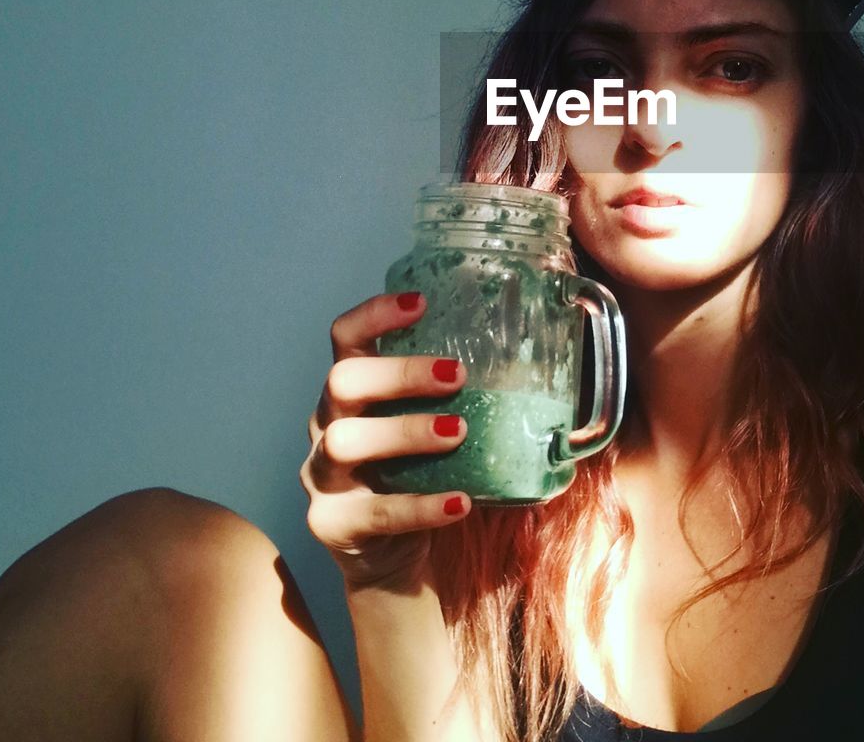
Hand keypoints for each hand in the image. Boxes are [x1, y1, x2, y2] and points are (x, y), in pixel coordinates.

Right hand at [300, 292, 469, 592]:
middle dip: (400, 373)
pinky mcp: (333, 525)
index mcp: (350, 392)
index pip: (345, 336)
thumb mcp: (430, 425)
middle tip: (457, 375)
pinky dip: (420, 506)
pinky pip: (373, 513)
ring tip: (457, 431)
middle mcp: (326, 425)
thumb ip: (456, 394)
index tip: (422, 303)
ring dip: (405, 431)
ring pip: (345, 441)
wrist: (395, 560)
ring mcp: (322, 477)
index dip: (374, 314)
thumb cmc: (420, 475)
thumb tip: (541, 353)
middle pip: (342, 381)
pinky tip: (460, 502)